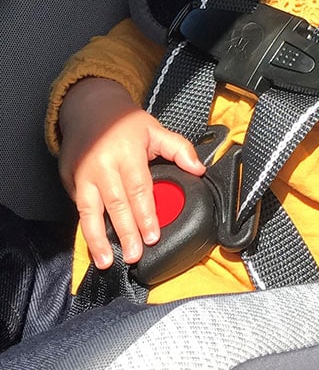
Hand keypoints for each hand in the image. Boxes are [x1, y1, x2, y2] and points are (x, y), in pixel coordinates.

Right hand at [57, 78, 205, 268]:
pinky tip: (95, 246)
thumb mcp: (155, 129)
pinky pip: (79, 208)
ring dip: (98, 239)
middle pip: (115, 204)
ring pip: (90, 211)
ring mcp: (82, 174)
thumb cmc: (125, 122)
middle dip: (125, 233)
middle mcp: (102, 166)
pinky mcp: (68, 180)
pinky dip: (86, 229)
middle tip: (134, 256)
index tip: (153, 236)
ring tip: (106, 261)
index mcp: (126, 153)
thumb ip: (179, 149)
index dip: (146, 214)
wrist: (89, 108)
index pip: (138, 189)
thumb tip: (199, 169)